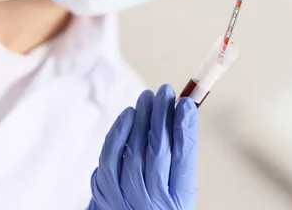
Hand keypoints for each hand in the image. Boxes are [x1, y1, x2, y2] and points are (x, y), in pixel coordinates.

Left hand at [89, 85, 198, 209]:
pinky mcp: (106, 194)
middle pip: (159, 151)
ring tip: (147, 97)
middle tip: (165, 91)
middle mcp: (154, 202)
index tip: (186, 103)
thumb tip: (183, 109)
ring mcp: (128, 199)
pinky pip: (109, 159)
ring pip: (134, 152)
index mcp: (180, 199)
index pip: (184, 158)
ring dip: (141, 120)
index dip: (185, 128)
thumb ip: (181, 151)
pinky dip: (118, 134)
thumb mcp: (179, 183)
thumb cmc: (160, 199)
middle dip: (162, 117)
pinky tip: (128, 115)